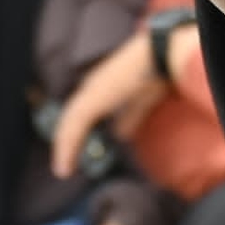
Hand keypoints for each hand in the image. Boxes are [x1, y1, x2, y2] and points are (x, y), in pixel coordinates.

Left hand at [52, 25, 169, 178]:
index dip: (75, 134)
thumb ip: (129, 119)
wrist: (161, 54)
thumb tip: (120, 136)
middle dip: (66, 143)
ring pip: (69, 123)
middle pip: (70, 118)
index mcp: (101, 86)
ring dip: (64, 148)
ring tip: (63, 170)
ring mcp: (91, 90)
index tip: (74, 153)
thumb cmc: (155, 71)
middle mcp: (91, 86)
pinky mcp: (94, 97)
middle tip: (64, 166)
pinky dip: (69, 145)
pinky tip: (67, 162)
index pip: (81, 113)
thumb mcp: (141, 102)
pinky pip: (75, 125)